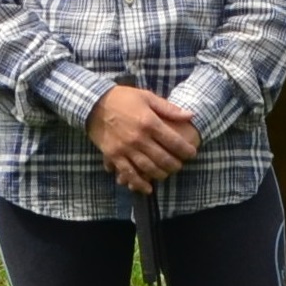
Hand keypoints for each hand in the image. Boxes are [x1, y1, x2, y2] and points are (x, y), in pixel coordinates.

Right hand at [86, 84, 200, 191]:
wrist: (93, 103)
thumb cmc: (122, 98)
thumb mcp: (147, 97)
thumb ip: (169, 109)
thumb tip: (190, 115)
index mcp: (149, 122)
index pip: (174, 141)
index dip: (186, 150)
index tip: (192, 153)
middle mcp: (139, 138)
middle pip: (163, 158)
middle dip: (175, 165)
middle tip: (180, 165)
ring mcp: (126, 149)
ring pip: (148, 168)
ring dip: (160, 174)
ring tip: (166, 174)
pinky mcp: (114, 155)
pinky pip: (128, 173)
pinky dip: (139, 183)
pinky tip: (147, 188)